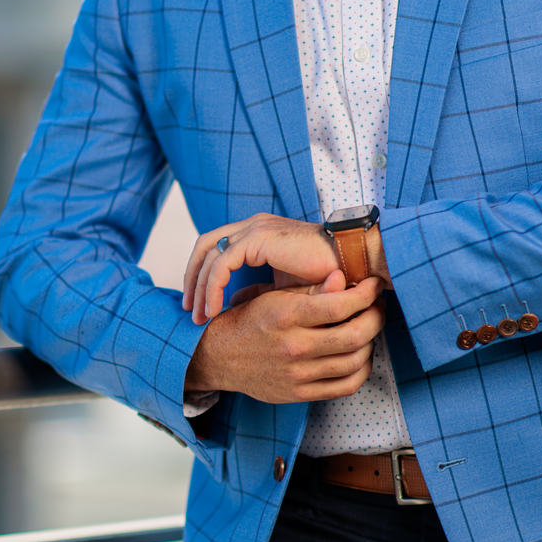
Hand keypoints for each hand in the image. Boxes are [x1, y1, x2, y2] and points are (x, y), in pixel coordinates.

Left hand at [183, 213, 340, 321]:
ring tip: (198, 316)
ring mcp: (255, 228)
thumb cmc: (326, 276)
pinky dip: (212, 287)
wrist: (352, 262)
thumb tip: (234, 302)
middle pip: (205, 246)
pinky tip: (214, 309)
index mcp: (259, 232)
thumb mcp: (284, 287)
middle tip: (189, 311)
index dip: (202, 275)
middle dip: (192, 279)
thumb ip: (259, 290)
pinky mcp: (259, 238)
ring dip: (199, 287)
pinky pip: (221, 263)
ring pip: (208, 255)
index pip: (217, 247)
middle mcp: (254, 225)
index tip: (199, 304)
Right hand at [185, 276, 384, 404]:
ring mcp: (297, 373)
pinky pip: (345, 387)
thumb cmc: (249, 320)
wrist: (218, 356)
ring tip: (368, 329)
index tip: (374, 285)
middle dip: (376, 317)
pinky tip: (359, 355)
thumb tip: (343, 277)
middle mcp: (294, 346)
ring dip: (371, 343)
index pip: (342, 305)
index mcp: (287, 315)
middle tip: (378, 307)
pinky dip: (361, 370)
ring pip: (355, 361)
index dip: (367, 294)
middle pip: (355, 335)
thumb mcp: (274, 296)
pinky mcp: (299, 393)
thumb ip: (311, 289)